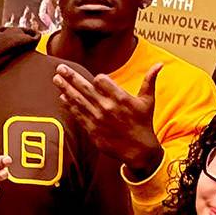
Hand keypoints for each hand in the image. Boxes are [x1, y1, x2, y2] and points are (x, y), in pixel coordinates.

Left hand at [55, 62, 162, 177]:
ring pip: (78, 100)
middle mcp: (107, 107)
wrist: (138, 150)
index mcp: (121, 98)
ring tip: (56, 78)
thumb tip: (159, 64)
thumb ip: (150, 81)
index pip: (101, 80)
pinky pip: (78, 115)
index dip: (97, 79)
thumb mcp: (148, 101)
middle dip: (71, 76)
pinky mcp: (92, 130)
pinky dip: (69, 106)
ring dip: (65, 88)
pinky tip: (62, 97)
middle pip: (84, 87)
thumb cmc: (143, 123)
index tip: (96, 79)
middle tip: (60, 67)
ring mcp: (97, 118)